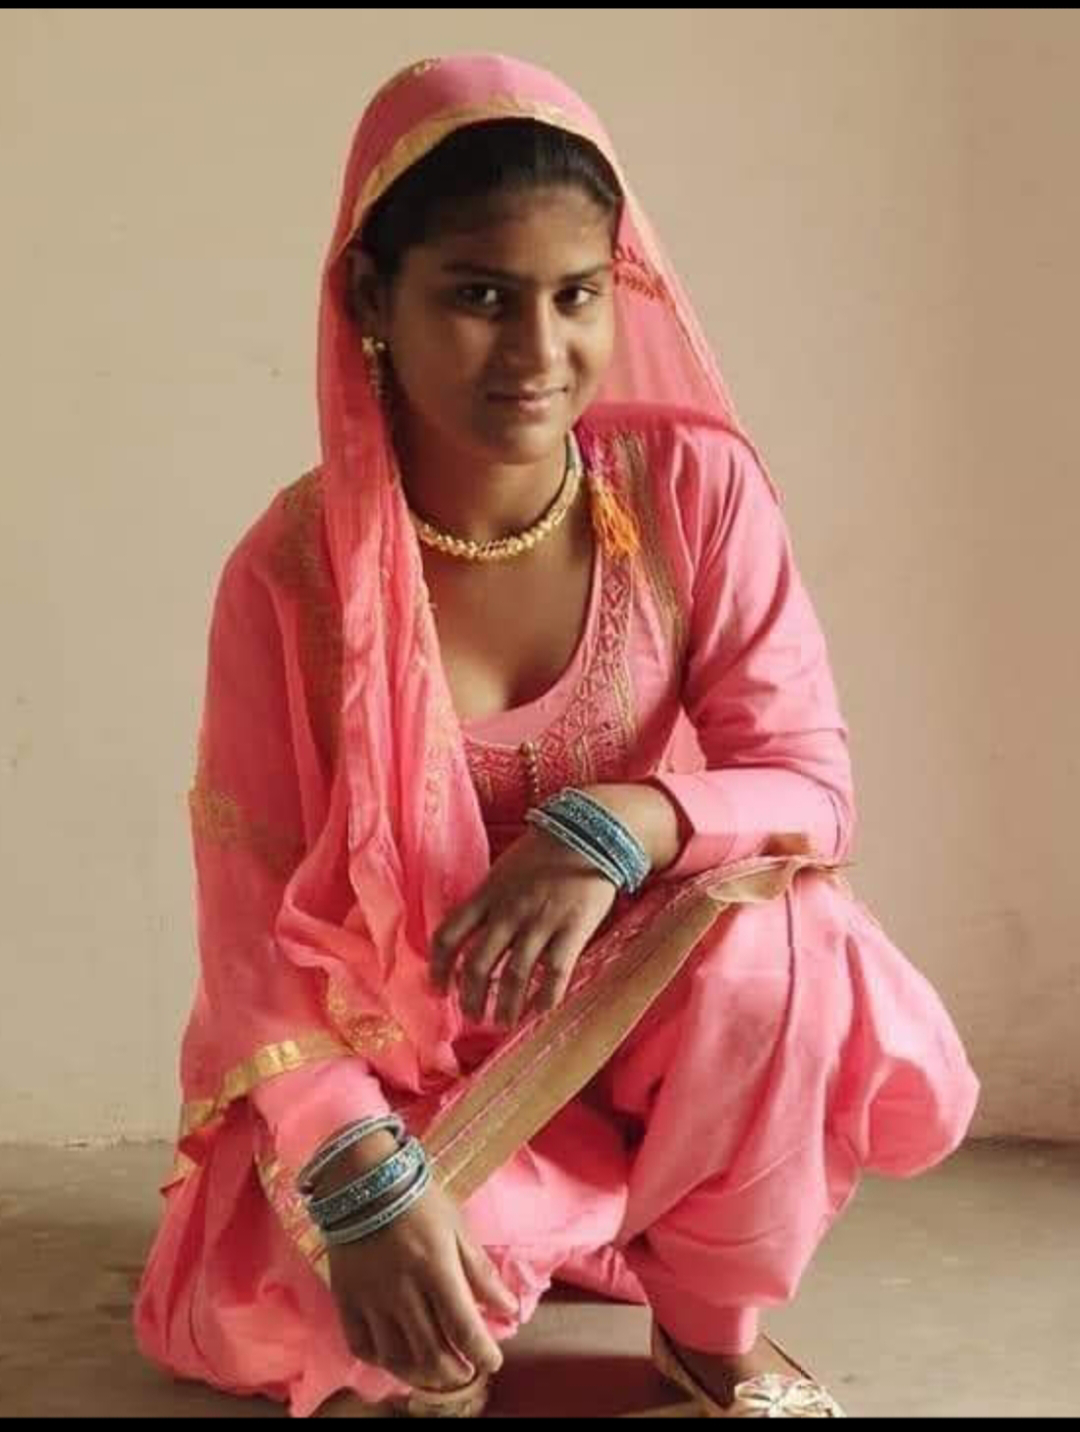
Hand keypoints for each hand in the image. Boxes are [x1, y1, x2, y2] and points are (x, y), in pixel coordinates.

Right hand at [328, 1176, 517, 1392]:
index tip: (493, 1361)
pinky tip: (398, 1359)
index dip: (483, 1353)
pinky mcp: (345, 1299)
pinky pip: (362, 1346)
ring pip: (397, 1358)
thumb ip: (480, 1271)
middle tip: (468, 1371)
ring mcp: (371, 1299)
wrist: (363, 1180)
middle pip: (432, 1353)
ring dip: (423, 1375)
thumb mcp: (457, 1227)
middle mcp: (402, 1290)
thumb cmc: (419, 1199)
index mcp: (436, 1268)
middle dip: (456, 1372)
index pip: (463, 1328)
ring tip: (438, 1373)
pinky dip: (383, 1361)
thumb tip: (508, 1308)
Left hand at [431, 825, 617, 1027]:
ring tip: (503, 1022)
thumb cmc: (545, 851)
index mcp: (486, 895)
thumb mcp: (503, 870)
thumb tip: (470, 933)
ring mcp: (540, 921)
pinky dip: (545, 997)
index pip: (449, 935)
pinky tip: (540, 1010)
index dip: (438, 968)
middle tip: (473, 1016)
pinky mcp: (572, 929)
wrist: (591, 831)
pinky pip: (554, 972)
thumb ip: (487, 901)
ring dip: (504, 1007)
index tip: (438, 989)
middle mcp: (507, 911)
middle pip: (477, 964)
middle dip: (470, 998)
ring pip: (512, 976)